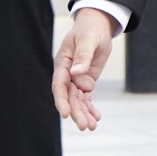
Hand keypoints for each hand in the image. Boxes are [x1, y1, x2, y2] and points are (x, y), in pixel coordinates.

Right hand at [52, 8, 115, 130]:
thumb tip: (77, 73)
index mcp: (62, 64)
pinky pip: (86, 97)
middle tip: (84, 127)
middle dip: (76, 112)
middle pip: (70, 97)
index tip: (66, 114)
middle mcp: (67, 74)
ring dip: (84, 113)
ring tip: (91, 127)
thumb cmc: (89, 31)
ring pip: (78, 100)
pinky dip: (90, 107)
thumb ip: (83, 56)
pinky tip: (96, 118)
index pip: (60, 85)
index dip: (62, 100)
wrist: (96, 28)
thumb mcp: (88, 40)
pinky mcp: (86, 81)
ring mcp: (76, 79)